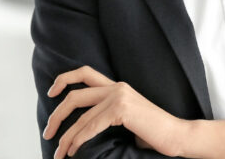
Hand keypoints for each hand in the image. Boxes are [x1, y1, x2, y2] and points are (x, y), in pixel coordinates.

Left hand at [42, 65, 188, 157]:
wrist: (176, 135)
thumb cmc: (152, 132)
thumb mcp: (126, 118)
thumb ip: (107, 114)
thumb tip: (82, 127)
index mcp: (118, 86)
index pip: (85, 72)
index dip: (64, 79)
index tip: (51, 93)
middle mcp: (117, 87)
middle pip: (75, 95)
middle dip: (57, 115)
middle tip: (48, 132)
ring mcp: (119, 96)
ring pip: (81, 116)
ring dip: (66, 137)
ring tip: (58, 152)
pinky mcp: (122, 109)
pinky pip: (91, 126)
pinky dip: (78, 140)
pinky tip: (74, 150)